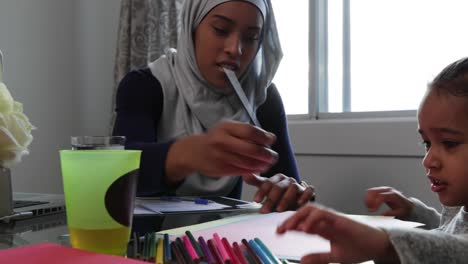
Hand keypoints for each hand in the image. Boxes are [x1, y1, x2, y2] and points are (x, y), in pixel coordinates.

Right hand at [165, 121, 277, 182]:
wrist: (195, 152)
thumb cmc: (216, 138)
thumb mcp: (229, 128)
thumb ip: (249, 131)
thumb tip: (271, 138)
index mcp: (225, 128)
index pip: (249, 131)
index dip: (263, 137)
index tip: (271, 141)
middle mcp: (222, 141)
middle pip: (250, 149)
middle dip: (266, 154)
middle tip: (273, 156)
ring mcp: (220, 156)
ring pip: (247, 162)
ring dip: (261, 164)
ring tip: (268, 163)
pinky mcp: (220, 169)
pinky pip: (241, 170)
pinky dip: (252, 170)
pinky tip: (258, 169)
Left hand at [242, 173, 314, 212]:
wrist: (295, 201)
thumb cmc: (279, 195)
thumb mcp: (266, 188)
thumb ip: (256, 182)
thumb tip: (245, 174)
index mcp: (277, 178)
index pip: (268, 182)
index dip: (261, 191)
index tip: (255, 200)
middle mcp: (288, 180)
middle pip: (279, 187)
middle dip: (271, 199)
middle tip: (264, 210)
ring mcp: (298, 185)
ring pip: (292, 188)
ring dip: (285, 199)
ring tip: (279, 210)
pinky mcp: (307, 192)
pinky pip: (308, 191)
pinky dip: (305, 196)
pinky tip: (299, 203)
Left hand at [276, 204, 397, 263]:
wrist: (378, 246)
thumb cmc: (360, 248)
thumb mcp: (335, 256)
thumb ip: (319, 257)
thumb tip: (302, 261)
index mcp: (324, 228)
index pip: (302, 222)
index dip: (290, 225)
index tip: (279, 232)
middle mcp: (326, 220)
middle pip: (303, 213)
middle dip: (290, 219)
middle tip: (280, 230)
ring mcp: (332, 218)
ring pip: (311, 209)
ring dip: (298, 217)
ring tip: (288, 228)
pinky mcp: (340, 219)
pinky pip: (323, 213)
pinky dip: (312, 219)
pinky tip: (305, 229)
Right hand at [365, 186, 413, 218]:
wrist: (407, 204)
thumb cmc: (404, 209)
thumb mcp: (401, 213)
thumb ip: (392, 213)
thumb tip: (382, 214)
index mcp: (393, 194)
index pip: (381, 196)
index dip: (376, 203)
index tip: (373, 210)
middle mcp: (387, 190)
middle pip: (374, 191)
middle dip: (369, 201)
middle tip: (370, 209)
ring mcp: (383, 189)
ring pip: (371, 191)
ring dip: (367, 199)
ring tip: (369, 208)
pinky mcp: (380, 190)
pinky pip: (371, 192)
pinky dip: (368, 198)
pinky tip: (369, 205)